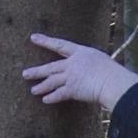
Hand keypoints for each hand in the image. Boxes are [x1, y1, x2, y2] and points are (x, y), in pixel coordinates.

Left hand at [23, 33, 137, 110]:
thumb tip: (90, 69)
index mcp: (81, 52)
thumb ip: (91, 63)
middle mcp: (72, 63)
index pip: (60, 45)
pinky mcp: (72, 89)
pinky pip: (58, 94)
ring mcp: (71, 76)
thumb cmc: (112, 71)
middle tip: (25, 74)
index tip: (33, 37)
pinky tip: (45, 100)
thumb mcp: (101, 60)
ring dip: (41, 86)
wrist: (111, 80)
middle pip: (50, 67)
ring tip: (33, 90)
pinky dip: (51, 97)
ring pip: (51, 81)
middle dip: (37, 71)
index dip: (45, 41)